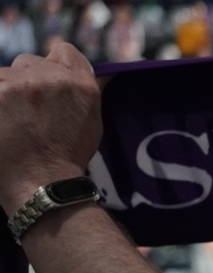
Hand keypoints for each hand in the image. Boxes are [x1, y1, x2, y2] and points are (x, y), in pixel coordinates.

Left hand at [0, 42, 101, 212]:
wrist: (42, 182)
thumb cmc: (67, 158)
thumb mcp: (91, 121)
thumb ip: (86, 90)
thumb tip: (103, 73)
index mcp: (81, 84)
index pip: (63, 50)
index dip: (54, 66)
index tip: (49, 87)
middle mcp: (52, 78)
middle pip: (29, 61)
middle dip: (27, 81)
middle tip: (29, 112)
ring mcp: (20, 84)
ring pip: (5, 74)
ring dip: (7, 91)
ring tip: (13, 119)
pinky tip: (4, 120)